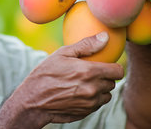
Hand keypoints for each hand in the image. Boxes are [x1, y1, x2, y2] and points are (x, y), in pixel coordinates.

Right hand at [4, 32, 124, 127]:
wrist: (33, 100)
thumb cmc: (45, 74)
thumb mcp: (62, 53)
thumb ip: (86, 45)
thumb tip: (105, 37)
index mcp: (89, 72)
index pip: (118, 71)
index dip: (114, 67)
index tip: (107, 64)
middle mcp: (93, 89)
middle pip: (112, 83)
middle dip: (105, 77)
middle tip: (92, 73)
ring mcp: (90, 103)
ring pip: (106, 95)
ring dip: (100, 89)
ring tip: (85, 83)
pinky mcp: (86, 113)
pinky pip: (97, 105)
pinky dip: (92, 99)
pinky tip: (78, 93)